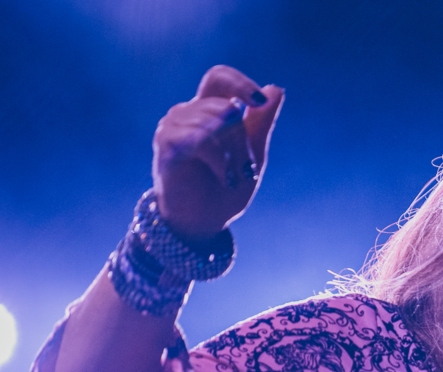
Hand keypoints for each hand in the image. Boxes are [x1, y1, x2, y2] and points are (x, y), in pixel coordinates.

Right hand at [153, 65, 284, 242]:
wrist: (202, 222)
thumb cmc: (224, 190)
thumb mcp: (252, 154)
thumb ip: (261, 123)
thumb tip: (276, 89)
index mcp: (208, 111)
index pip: (219, 77)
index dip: (240, 83)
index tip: (260, 102)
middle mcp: (187, 113)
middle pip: (226, 107)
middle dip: (243, 141)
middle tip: (246, 169)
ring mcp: (173, 126)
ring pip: (216, 122)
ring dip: (233, 155)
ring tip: (230, 177)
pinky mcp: (166, 144)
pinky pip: (201, 139)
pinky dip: (220, 161)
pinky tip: (221, 176)